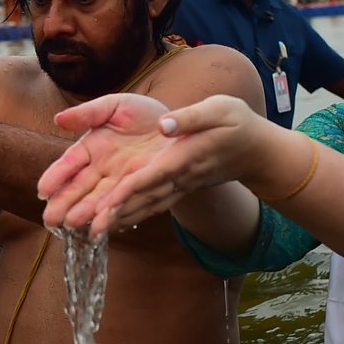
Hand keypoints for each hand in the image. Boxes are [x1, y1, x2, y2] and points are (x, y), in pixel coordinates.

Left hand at [39, 93, 263, 234]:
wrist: (256, 148)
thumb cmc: (237, 122)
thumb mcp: (219, 110)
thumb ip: (191, 117)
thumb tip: (164, 124)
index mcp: (184, 158)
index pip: (151, 178)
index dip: (127, 192)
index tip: (104, 205)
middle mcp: (179, 178)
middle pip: (142, 200)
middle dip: (115, 215)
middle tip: (86, 231)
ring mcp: (180, 186)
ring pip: (145, 207)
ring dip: (119, 220)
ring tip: (91, 233)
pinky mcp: (179, 187)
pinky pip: (152, 204)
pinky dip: (132, 215)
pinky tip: (113, 222)